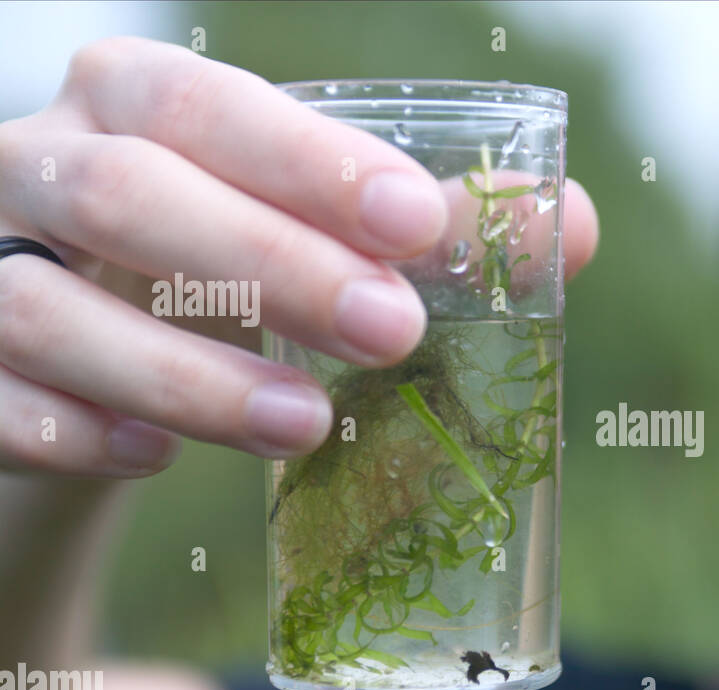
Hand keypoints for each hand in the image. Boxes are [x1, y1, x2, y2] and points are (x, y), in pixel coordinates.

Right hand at [0, 36, 597, 476]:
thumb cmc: (203, 282)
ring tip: (305, 425)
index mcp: (128, 106)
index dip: (307, 160)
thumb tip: (569, 224)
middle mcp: (34, 167)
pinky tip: (153, 460)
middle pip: (127, 192)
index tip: (418, 222)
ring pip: (46, 306)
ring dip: (186, 373)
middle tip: (393, 330)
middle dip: (269, 263)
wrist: (60, 367)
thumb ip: (420, 230)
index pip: (207, 106)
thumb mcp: (298, 239)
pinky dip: (73, 433)